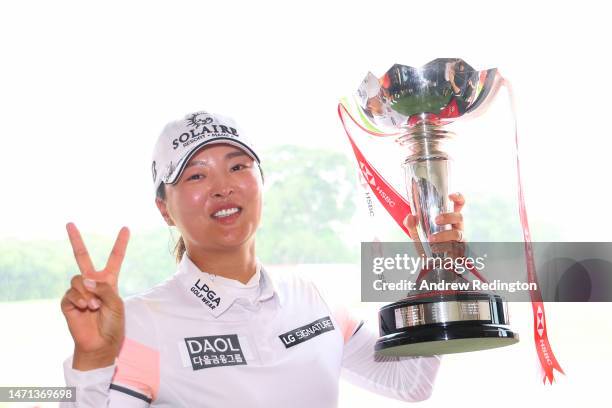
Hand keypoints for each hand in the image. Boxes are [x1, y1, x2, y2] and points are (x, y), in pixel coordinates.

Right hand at [60, 222, 129, 369]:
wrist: (100, 343)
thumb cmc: (112, 324)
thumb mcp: (116, 303)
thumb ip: (103, 288)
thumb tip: (84, 280)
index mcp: (109, 281)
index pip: (115, 258)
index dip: (120, 243)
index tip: (126, 228)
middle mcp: (92, 282)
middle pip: (81, 256)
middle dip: (75, 240)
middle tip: (69, 223)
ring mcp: (78, 291)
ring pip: (78, 279)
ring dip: (88, 294)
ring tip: (94, 307)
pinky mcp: (67, 302)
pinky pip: (71, 293)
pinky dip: (80, 300)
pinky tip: (85, 309)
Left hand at [403, 192, 465, 258]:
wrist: (430, 266)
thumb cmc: (427, 246)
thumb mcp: (417, 235)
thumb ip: (412, 225)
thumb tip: (410, 216)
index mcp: (449, 220)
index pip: (459, 205)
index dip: (458, 198)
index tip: (450, 196)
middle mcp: (457, 228)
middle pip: (460, 217)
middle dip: (448, 217)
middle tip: (436, 220)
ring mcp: (460, 240)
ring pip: (458, 234)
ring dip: (444, 235)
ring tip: (431, 239)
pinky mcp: (460, 252)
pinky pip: (456, 249)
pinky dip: (444, 248)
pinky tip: (435, 250)